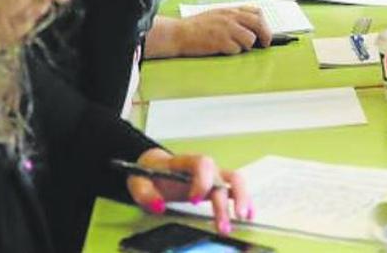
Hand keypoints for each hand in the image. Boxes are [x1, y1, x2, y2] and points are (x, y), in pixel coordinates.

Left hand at [125, 148, 251, 234]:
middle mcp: (203, 168)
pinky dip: (244, 200)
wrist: (153, 168)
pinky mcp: (215, 186)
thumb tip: (160, 206)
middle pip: (223, 176)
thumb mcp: (138, 182)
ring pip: (235, 181)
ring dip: (241, 199)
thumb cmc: (148, 173)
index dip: (202, 181)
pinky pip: (234, 189)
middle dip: (227, 199)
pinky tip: (248, 215)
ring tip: (242, 219)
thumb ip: (145, 194)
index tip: (194, 201)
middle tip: (224, 224)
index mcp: (185, 162)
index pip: (202, 164)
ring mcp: (212, 176)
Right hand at [173, 7, 272, 55]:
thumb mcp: (217, 15)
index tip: (266, 32)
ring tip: (235, 47)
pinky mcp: (221, 42)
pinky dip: (233, 52)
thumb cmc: (197, 27)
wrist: (179, 33)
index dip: (265, 23)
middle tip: (265, 44)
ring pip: (250, 39)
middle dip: (266, 36)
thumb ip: (233, 19)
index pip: (257, 12)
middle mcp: (231, 17)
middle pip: (259, 24)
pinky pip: (237, 49)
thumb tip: (250, 28)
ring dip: (246, 46)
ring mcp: (226, 29)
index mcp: (230, 10)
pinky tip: (223, 49)